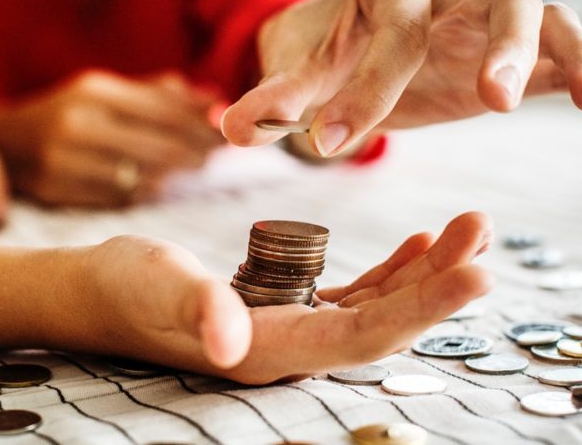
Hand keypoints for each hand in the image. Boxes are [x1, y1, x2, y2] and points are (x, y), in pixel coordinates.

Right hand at [0, 71, 223, 206]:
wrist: (4, 143)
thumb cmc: (68, 114)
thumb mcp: (106, 92)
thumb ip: (158, 94)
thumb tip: (214, 99)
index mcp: (94, 92)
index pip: (163, 110)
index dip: (200, 124)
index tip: (226, 131)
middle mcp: (79, 124)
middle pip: (158, 146)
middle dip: (195, 151)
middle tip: (217, 155)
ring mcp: (66, 160)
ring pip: (141, 176)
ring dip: (174, 175)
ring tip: (193, 167)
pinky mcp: (59, 190)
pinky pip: (119, 197)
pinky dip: (145, 191)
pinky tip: (158, 184)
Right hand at [79, 211, 492, 383]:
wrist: (97, 292)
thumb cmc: (122, 287)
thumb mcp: (157, 286)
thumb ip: (197, 309)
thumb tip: (228, 341)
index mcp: (269, 351)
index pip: (363, 337)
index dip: (424, 310)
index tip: (478, 274)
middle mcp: (290, 350)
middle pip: (385, 323)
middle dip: (441, 284)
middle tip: (484, 234)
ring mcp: (291, 330)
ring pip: (377, 307)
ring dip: (426, 272)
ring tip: (468, 230)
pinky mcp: (284, 308)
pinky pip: (353, 294)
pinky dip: (391, 270)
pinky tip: (419, 245)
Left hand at [221, 0, 581, 157]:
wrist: (350, 42)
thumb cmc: (324, 53)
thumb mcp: (298, 73)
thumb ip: (272, 100)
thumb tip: (229, 128)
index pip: (391, 33)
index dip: (363, 89)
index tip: (332, 144)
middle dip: (499, 46)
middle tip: (490, 102)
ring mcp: (486, 17)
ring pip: (545, 16)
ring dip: (567, 53)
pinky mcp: (512, 53)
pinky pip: (569, 50)